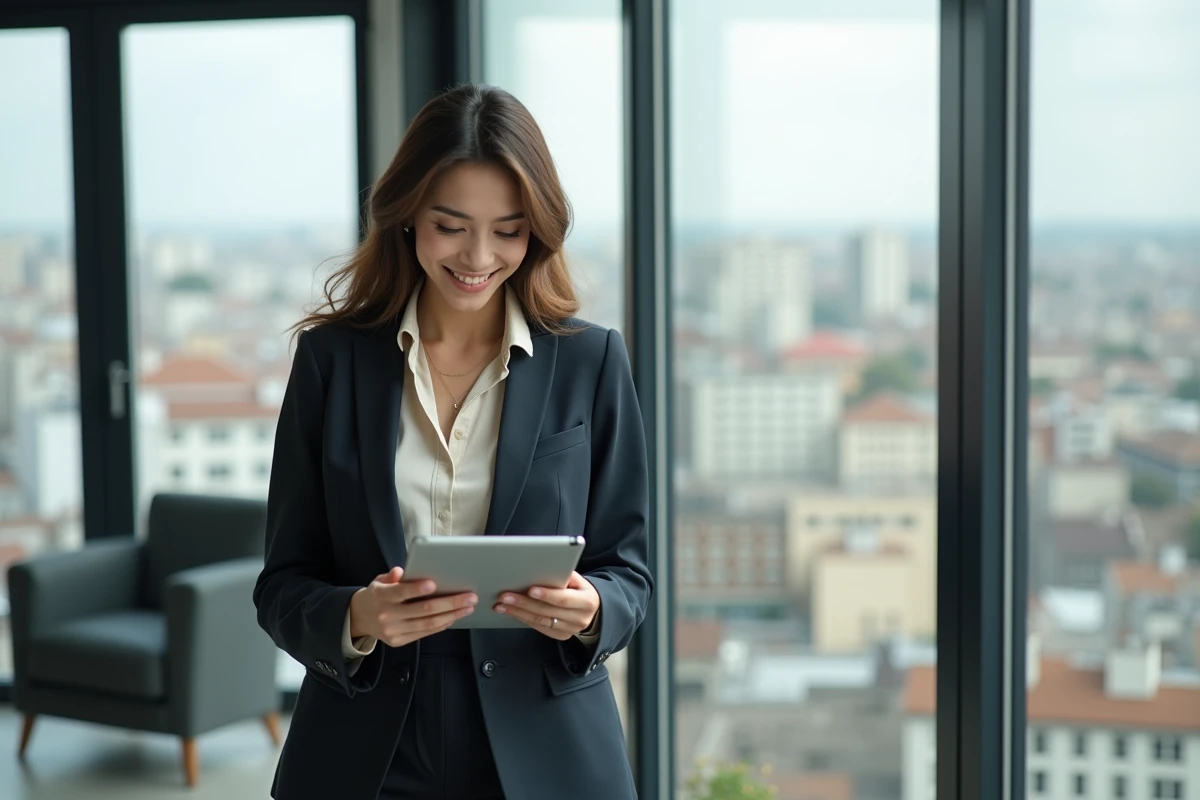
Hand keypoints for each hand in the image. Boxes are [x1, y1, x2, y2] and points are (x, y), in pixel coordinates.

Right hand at [349, 567, 476, 647]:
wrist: (359, 618)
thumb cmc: (377, 595)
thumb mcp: (379, 581)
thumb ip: (391, 576)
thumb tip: (401, 571)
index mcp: (381, 596)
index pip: (401, 592)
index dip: (417, 588)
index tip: (434, 583)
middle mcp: (387, 615)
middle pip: (422, 610)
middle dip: (450, 603)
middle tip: (469, 597)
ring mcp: (393, 631)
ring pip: (427, 624)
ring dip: (451, 615)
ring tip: (467, 608)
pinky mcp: (399, 641)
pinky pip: (424, 633)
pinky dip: (441, 625)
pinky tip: (454, 617)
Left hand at [493, 571, 599, 640]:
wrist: (592, 609)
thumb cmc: (580, 589)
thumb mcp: (578, 579)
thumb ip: (563, 575)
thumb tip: (542, 568)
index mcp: (587, 601)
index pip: (564, 599)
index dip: (547, 595)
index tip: (530, 589)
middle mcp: (580, 618)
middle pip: (547, 611)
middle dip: (524, 603)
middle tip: (505, 596)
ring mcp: (570, 630)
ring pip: (540, 621)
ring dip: (518, 612)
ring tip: (502, 605)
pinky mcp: (561, 636)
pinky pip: (539, 628)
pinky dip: (523, 619)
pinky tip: (511, 612)